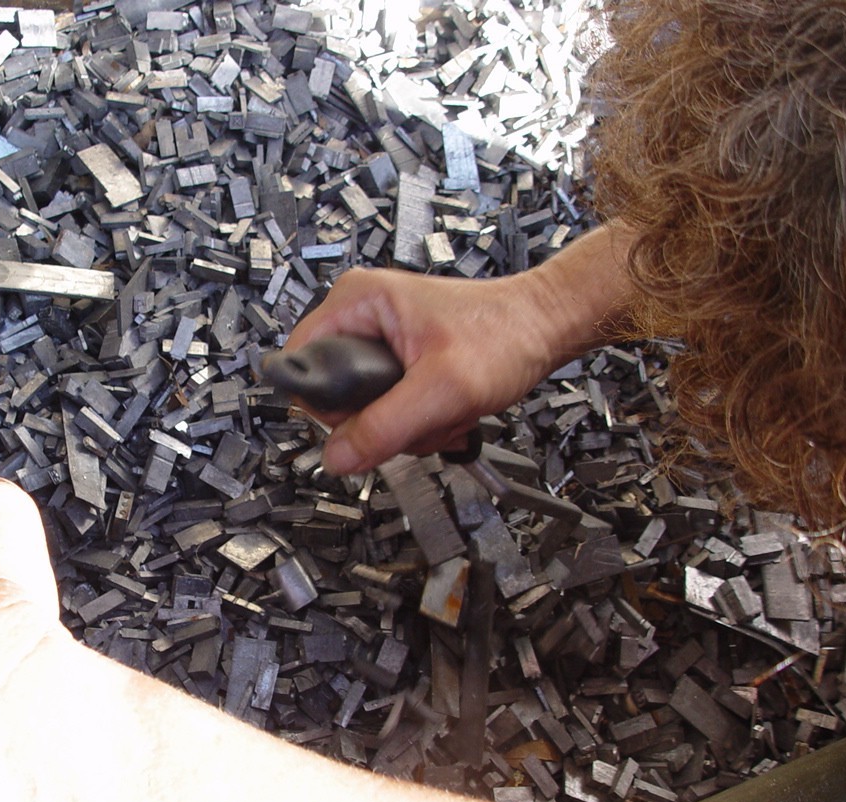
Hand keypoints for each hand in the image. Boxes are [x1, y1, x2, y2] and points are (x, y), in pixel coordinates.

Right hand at [283, 226, 631, 473]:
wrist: (546, 326)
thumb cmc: (506, 333)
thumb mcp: (442, 388)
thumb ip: (385, 426)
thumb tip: (337, 457)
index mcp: (356, 301)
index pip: (299, 365)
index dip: (326, 405)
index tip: (364, 416)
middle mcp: (361, 315)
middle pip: (332, 394)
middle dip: (376, 420)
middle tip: (418, 411)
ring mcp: (378, 337)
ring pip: (361, 408)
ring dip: (402, 425)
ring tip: (439, 409)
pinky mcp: (395, 358)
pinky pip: (385, 406)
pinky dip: (414, 420)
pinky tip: (443, 410)